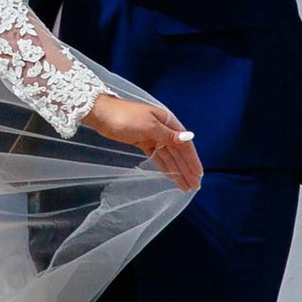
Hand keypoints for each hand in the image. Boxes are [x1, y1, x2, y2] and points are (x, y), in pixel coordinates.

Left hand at [86, 89, 201, 191]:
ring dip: (178, 170)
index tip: (199, 175)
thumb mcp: (150, 126)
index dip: (192, 159)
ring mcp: (152, 136)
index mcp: (167, 121)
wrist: (102, 114)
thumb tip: (190, 136)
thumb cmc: (126, 117)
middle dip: (187, 169)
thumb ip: (170, 135)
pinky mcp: (143, 142)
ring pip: (169, 156)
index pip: (184, 143)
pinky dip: (165, 166)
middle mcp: (162, 129)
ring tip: (186, 186)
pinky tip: (172, 176)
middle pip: (178, 152)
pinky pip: (158, 156)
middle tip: (194, 186)